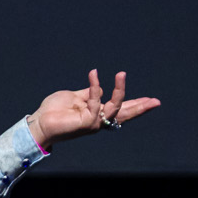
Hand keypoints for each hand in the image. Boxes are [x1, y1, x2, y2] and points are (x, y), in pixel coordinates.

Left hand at [28, 69, 158, 147]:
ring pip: (114, 107)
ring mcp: (94, 123)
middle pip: (125, 114)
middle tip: (156, 102)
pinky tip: (93, 73)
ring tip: (121, 74)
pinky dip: (95, 86)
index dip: (135, 105)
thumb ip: (89, 93)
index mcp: (98, 115)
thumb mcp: (76, 97)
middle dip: (141, 107)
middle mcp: (98, 121)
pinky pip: (95, 100)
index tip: (151, 100)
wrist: (40, 121)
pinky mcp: (87, 122)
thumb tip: (101, 88)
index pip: (120, 109)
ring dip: (119, 90)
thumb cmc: (55, 110)